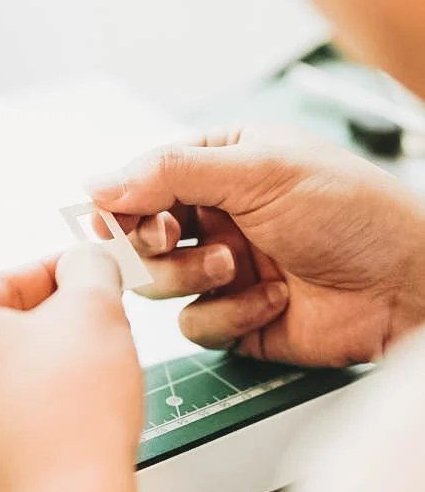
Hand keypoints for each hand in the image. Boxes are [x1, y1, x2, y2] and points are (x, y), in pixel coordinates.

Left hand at [0, 244, 142, 491]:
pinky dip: (44, 399)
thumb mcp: (93, 307)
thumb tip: (87, 259)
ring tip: (95, 363)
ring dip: (54, 357)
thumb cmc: (70, 415)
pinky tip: (78, 404)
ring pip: (10, 367)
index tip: (93, 272)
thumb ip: (89, 266)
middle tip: (101, 316)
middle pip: (7, 324)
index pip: (10, 279)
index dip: (64, 270)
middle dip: (60, 316)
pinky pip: (11, 409)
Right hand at [88, 127, 424, 366]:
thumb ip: (171, 172)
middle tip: (173, 237)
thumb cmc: (350, 211)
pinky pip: (195, 324)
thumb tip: (98, 182)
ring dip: (194, 275)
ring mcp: (220, 268)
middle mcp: (213, 217)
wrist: (407, 285)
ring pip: (158, 282)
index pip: (142, 182)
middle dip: (155, 242)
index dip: (123, 204)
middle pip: (139, 236)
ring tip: (237, 265)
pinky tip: (273, 299)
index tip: (114, 219)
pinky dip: (230, 314)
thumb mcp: (257, 171)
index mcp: (217, 167)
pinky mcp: (234, 317)